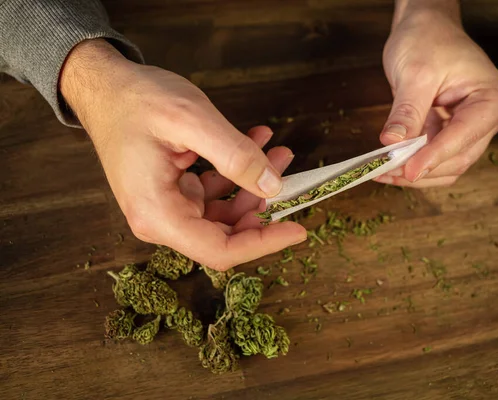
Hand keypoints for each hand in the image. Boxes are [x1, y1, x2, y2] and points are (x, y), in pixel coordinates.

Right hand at [60, 39, 305, 269]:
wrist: (105, 88)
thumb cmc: (136, 100)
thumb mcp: (190, 119)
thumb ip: (234, 155)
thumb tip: (272, 187)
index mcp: (158, 214)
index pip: (220, 250)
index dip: (263, 243)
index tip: (298, 229)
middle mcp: (161, 220)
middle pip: (226, 234)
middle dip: (262, 206)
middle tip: (285, 169)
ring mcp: (168, 208)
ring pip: (224, 213)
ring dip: (253, 184)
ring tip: (275, 150)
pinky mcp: (174, 194)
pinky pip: (214, 194)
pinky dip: (236, 173)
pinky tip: (254, 143)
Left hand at [375, 3, 497, 187]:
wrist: (424, 26)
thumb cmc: (427, 39)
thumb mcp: (415, 73)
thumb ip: (407, 111)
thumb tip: (392, 143)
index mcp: (492, 99)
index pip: (464, 137)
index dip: (434, 157)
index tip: (407, 170)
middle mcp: (487, 119)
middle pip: (458, 158)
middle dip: (422, 168)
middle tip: (385, 171)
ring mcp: (469, 129)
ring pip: (446, 166)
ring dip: (414, 173)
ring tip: (381, 171)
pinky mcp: (450, 133)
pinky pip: (434, 159)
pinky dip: (412, 165)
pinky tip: (388, 167)